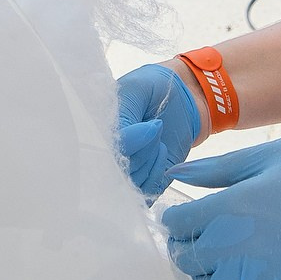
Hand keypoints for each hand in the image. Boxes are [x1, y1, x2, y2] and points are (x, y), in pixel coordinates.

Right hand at [114, 61, 201, 196]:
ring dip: (151, 160)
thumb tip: (124, 140)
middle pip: (118, 170)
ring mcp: (123, 169)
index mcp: (95, 126)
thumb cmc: (155, 86)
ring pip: (131, 183)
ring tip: (158, 137)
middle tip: (156, 125)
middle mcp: (105, 152)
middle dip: (144, 150)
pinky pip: (145, 192)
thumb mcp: (136, 90)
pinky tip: (162, 151)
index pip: (103, 149)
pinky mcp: (142, 181)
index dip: (130, 142)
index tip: (152, 125)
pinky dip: (157, 174)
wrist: (184, 95)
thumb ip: (124, 114)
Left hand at [162, 138, 280, 279]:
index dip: (177, 219)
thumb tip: (175, 174)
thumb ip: (218, 168)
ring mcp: (255, 279)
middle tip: (210, 236)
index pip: (175, 224)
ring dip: (213, 275)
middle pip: (186, 259)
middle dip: (190, 247)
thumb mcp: (271, 155)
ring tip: (233, 258)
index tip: (190, 215)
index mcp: (229, 207)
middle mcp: (234, 247)